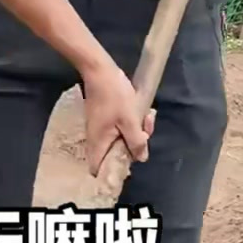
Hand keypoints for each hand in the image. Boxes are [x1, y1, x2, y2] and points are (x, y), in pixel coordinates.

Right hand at [81, 58, 153, 176]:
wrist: (100, 70)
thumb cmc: (114, 96)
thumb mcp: (130, 119)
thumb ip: (136, 142)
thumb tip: (141, 158)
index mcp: (99, 143)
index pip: (98, 169)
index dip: (112, 172)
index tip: (130, 162)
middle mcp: (96, 139)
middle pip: (115, 154)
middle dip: (134, 146)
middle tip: (145, 130)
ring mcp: (99, 128)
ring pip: (120, 140)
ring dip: (135, 132)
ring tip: (146, 116)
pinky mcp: (103, 119)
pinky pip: (118, 129)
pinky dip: (130, 123)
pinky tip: (141, 111)